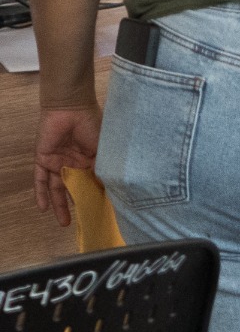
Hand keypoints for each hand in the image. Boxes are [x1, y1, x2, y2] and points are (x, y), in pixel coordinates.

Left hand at [35, 106, 100, 227]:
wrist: (70, 109)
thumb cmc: (91, 125)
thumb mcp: (101, 150)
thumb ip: (101, 169)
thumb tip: (106, 188)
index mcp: (90, 160)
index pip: (91, 182)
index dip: (94, 196)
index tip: (100, 211)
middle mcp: (73, 163)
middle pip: (74, 188)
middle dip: (77, 205)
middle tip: (82, 223)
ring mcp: (58, 162)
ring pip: (57, 188)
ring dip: (59, 205)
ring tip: (64, 223)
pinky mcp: (43, 159)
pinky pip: (41, 179)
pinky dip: (41, 194)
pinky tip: (43, 208)